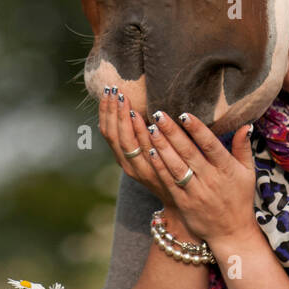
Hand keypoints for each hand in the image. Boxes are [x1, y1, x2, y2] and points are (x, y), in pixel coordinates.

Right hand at [97, 87, 177, 211]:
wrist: (183, 198)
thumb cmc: (167, 169)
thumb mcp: (149, 151)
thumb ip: (141, 132)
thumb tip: (137, 103)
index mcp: (123, 157)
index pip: (107, 131)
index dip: (105, 111)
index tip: (108, 90)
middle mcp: (127, 164)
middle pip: (112, 134)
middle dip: (111, 111)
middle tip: (114, 89)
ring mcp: (140, 169)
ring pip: (124, 141)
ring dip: (121, 118)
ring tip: (123, 98)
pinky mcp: (155, 172)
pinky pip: (144, 149)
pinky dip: (139, 133)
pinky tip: (140, 117)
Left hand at [145, 110, 257, 246]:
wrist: (231, 233)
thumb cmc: (240, 198)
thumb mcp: (248, 173)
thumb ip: (243, 148)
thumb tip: (246, 124)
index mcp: (227, 169)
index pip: (211, 145)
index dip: (197, 130)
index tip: (184, 114)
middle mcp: (211, 180)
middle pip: (189, 152)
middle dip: (173, 132)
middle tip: (159, 114)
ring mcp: (196, 192)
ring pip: (176, 166)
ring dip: (162, 147)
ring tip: (151, 129)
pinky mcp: (184, 203)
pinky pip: (169, 182)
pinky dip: (160, 167)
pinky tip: (150, 152)